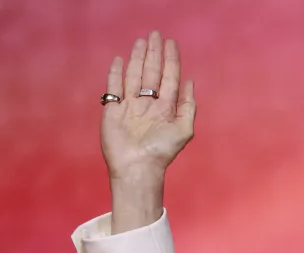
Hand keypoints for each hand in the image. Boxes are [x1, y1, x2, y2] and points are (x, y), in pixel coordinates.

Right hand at [101, 31, 195, 179]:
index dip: (171, 60)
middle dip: (154, 54)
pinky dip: (116, 73)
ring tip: (141, 41)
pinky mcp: (113, 111)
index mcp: (166, 108)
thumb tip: (190, 82)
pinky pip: (114, 87)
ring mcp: (130, 107)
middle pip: (151, 73)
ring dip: (137, 58)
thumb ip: (188, 106)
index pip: (169, 77)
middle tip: (155, 34)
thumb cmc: (161, 152)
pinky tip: (120, 60)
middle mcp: (148, 105)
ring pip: (134, 76)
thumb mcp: (184, 130)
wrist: (137, 167)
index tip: (171, 43)